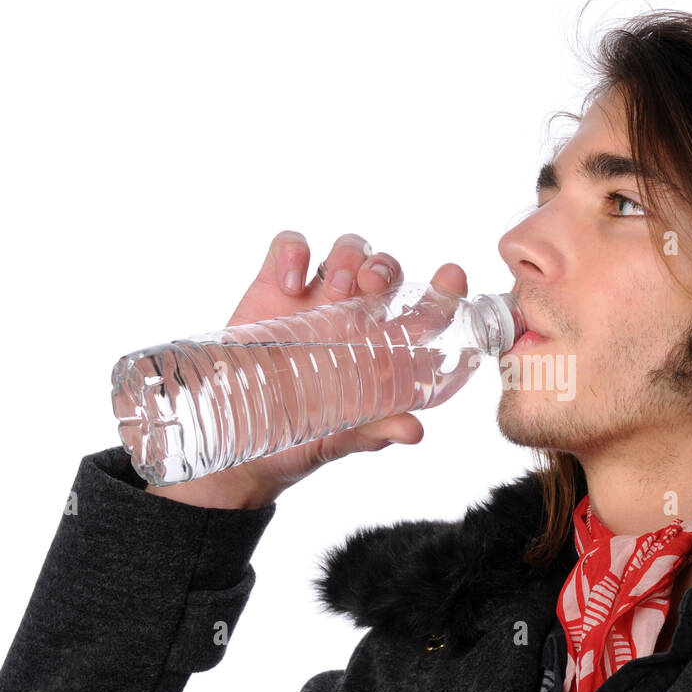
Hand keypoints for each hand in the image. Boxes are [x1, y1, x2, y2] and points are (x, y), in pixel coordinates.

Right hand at [145, 231, 467, 508]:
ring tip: (335, 288)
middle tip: (372, 285)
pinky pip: (289, 247)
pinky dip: (292, 253)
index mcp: (384, 348)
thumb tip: (414, 431)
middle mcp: (355, 317)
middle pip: (383, 267)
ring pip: (346, 249)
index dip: (444, 287)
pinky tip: (289, 286)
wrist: (240, 444)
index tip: (452, 276)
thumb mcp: (342, 438)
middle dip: (384, 266)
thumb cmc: (305, 437)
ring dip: (348, 257)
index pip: (425, 307)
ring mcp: (315, 300)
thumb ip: (376, 431)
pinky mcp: (272, 288)